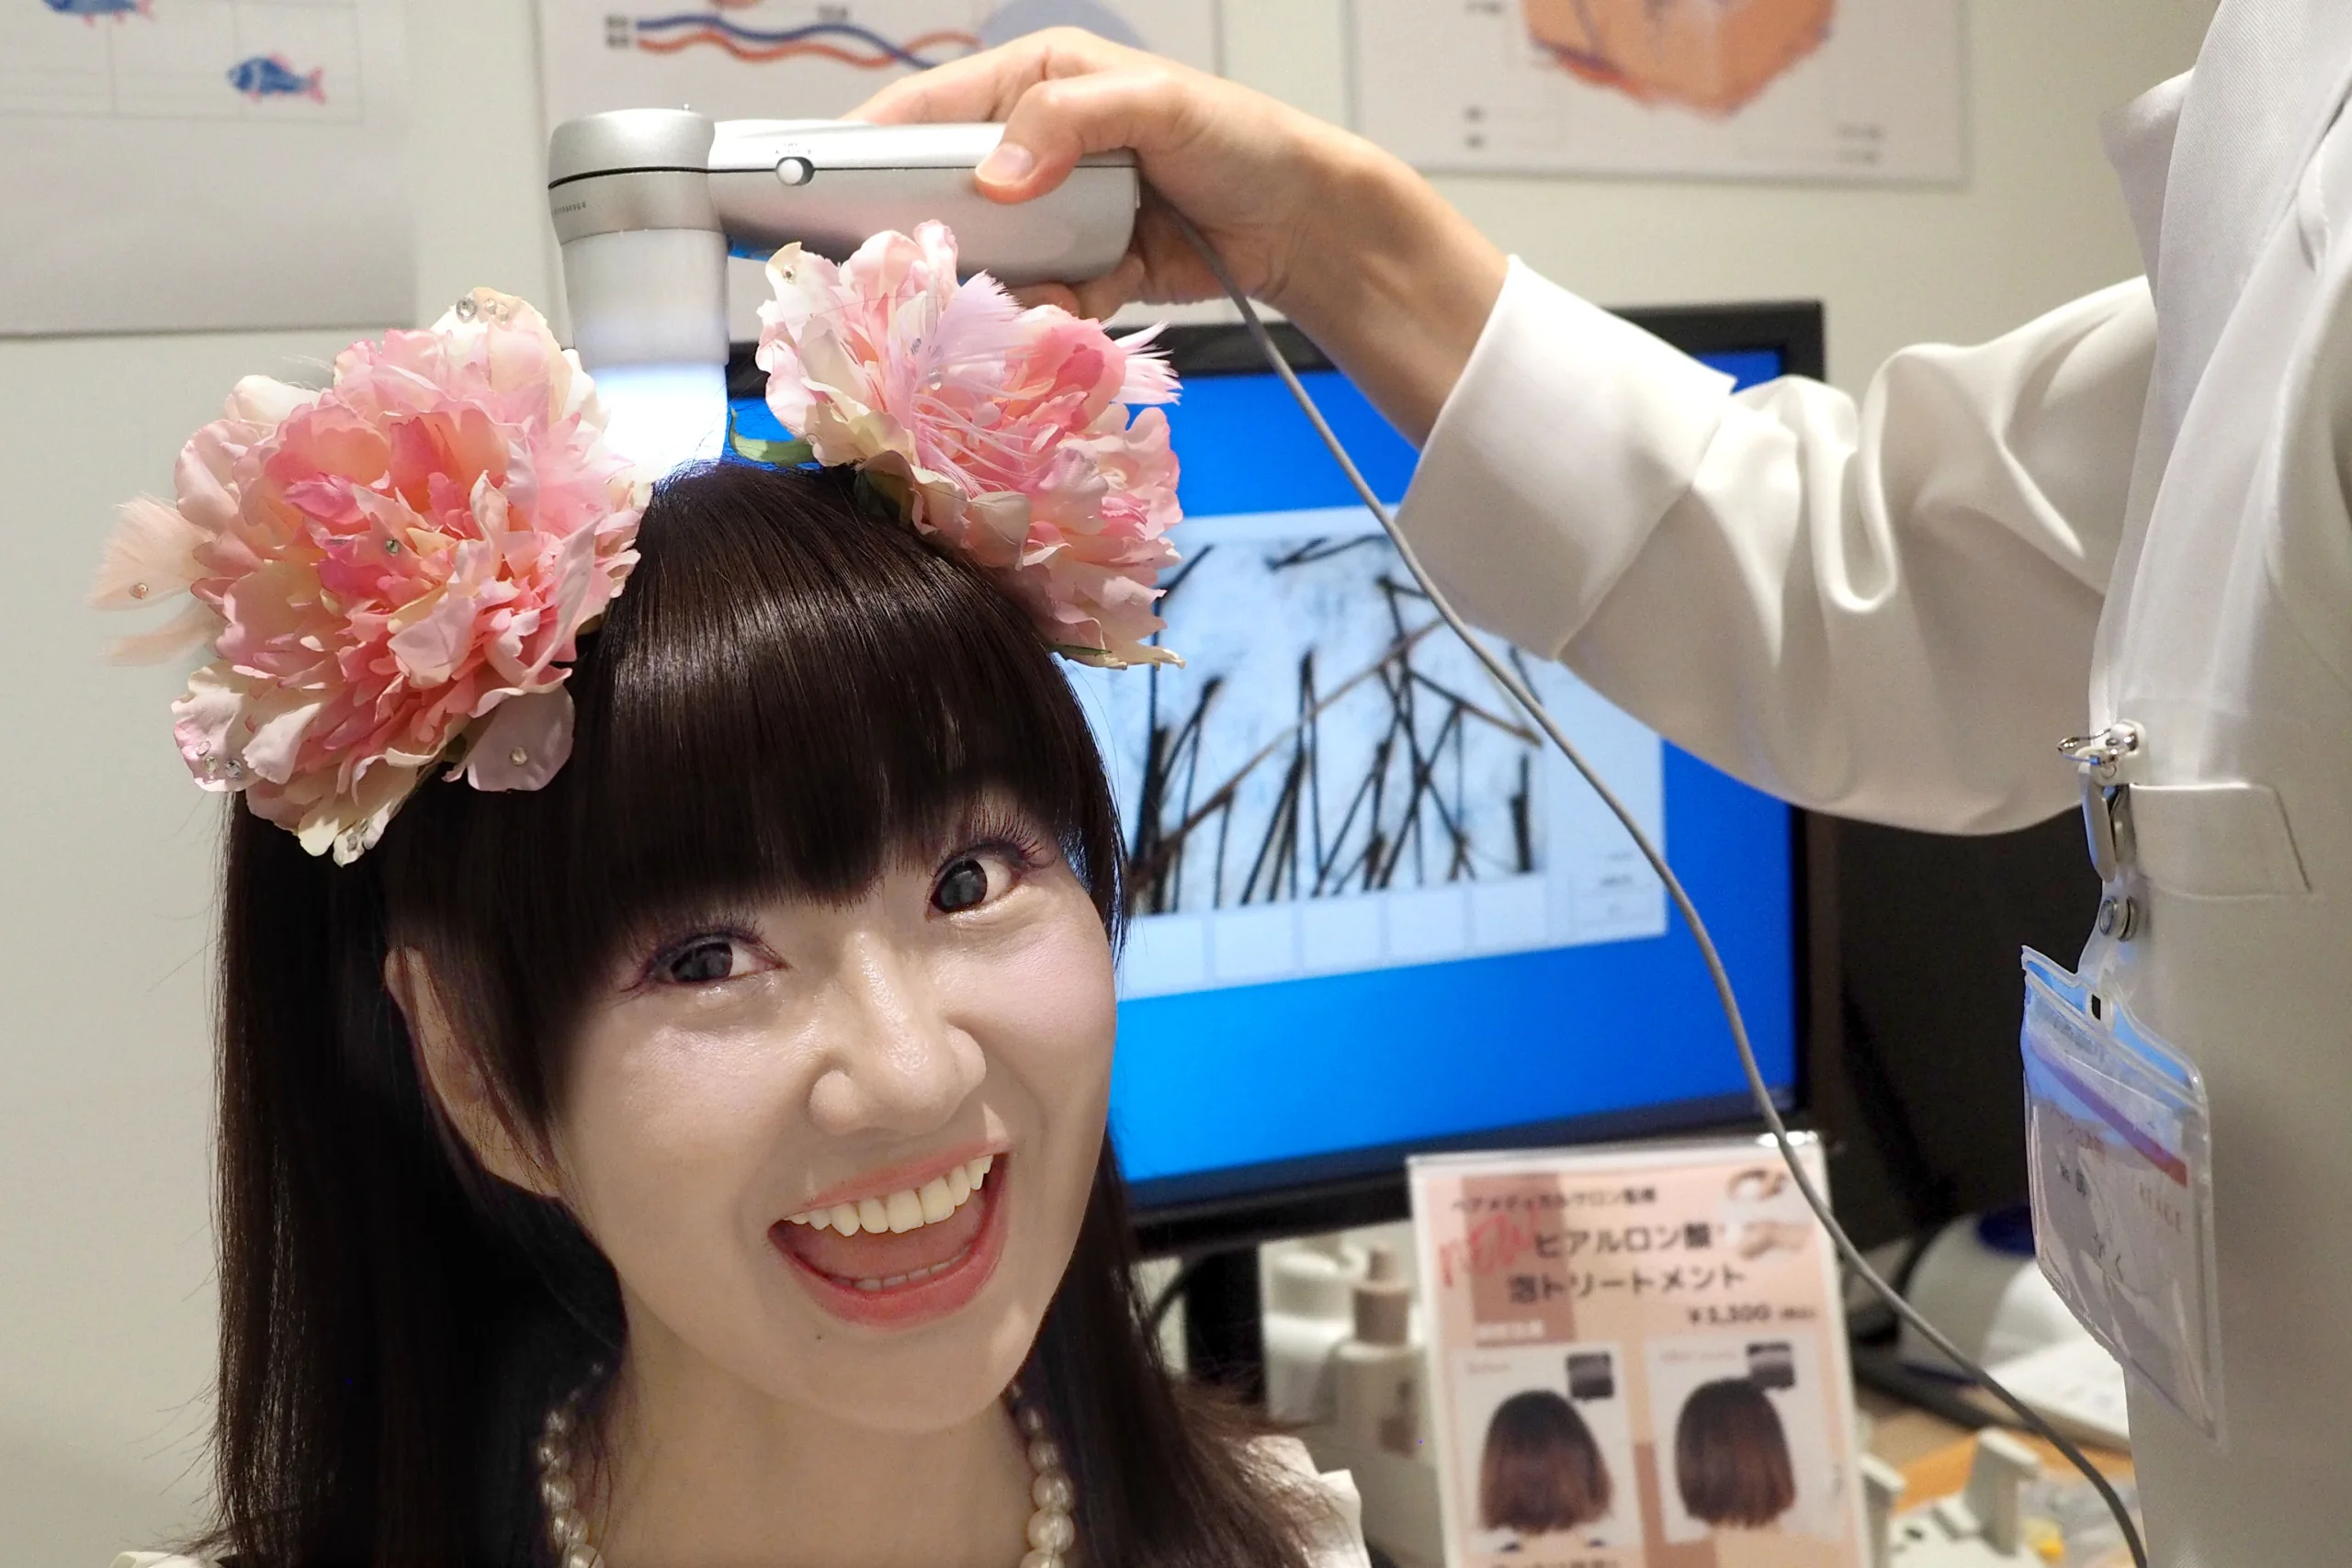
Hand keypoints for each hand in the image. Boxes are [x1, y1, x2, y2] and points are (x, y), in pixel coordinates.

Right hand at [852, 29, 1507, 442]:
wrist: (1304, 221)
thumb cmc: (1240, 139)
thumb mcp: (1157, 106)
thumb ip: (1070, 124)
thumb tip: (996, 174)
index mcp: (1035, 83)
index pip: (928, 110)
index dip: (869, 147)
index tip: (819, 189)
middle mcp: (1033, 147)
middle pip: (944, 193)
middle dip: (930, 235)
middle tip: (907, 270)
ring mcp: (1057, 214)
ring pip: (987, 258)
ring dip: (994, 286)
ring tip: (1005, 299)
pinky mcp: (1084, 270)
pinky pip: (1040, 300)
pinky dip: (1049, 315)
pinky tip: (1071, 312)